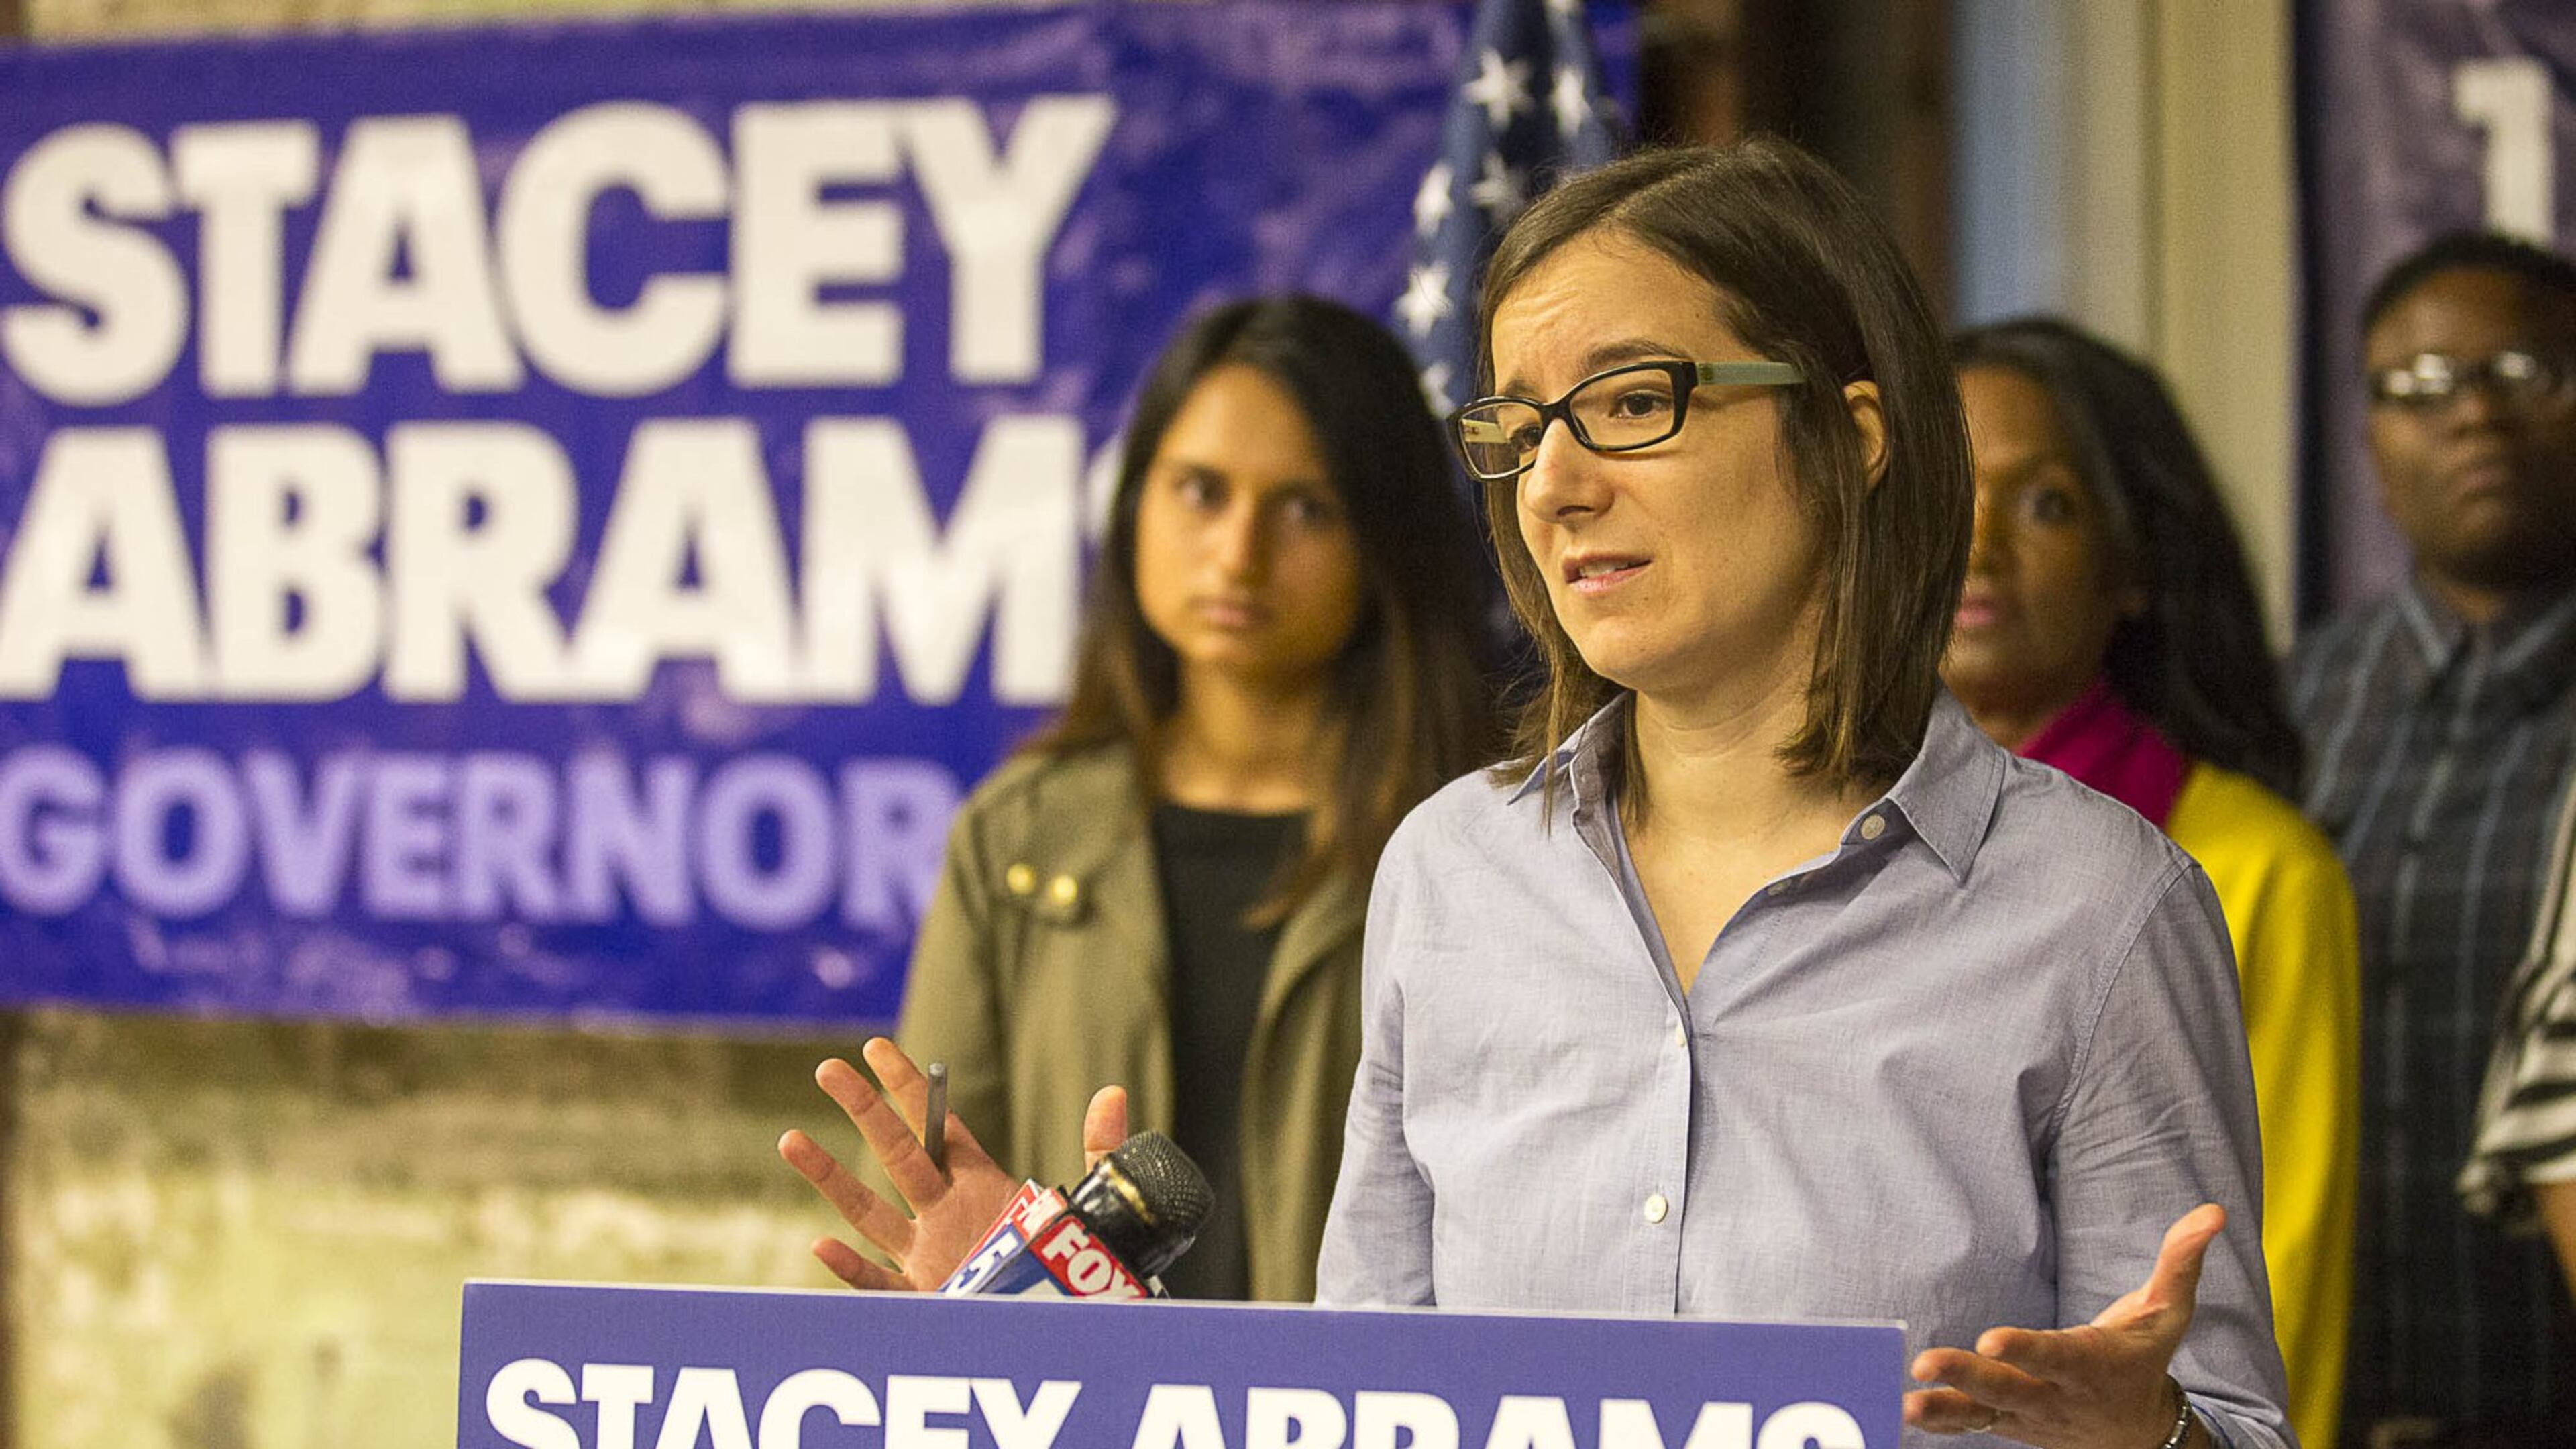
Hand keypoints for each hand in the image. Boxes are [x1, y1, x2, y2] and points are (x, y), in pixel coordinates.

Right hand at [777, 1037, 1129, 1291]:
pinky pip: (880, 1286)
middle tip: (828, 1069)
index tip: (878, 1048)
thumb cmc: (1071, 1262)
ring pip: (870, 1213)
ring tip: (790, 1139)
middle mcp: (946, 1214)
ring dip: (832, 1180)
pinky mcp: (928, 1300)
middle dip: (863, 1111)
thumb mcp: (1091, 1202)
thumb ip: (1101, 1149)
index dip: (911, 1087)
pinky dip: (852, 1269)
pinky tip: (822, 1245)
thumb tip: (1116, 1092)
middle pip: (897, 1154)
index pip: (938, 1126)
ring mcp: (930, 1257)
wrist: (1067, 1321)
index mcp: (981, 1184)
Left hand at [1903, 1203, 2220, 1445]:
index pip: (2056, 1355)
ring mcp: (2030, 1415)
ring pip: (1983, 1413)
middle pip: (2009, 1387)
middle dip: (1968, 1377)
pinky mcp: (2009, 1424)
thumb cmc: (2145, 1358)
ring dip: (1944, 1409)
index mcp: (2092, 1363)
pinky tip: (1902, 1410)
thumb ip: (2181, 1261)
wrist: (2141, 1432)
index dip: (2025, 1348)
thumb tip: (2213, 1211)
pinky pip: (1972, 1425)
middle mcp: (2057, 1395)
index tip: (1990, 1338)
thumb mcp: (2169, 1312)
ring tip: (1904, 1402)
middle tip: (1924, 1364)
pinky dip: (1942, 1422)